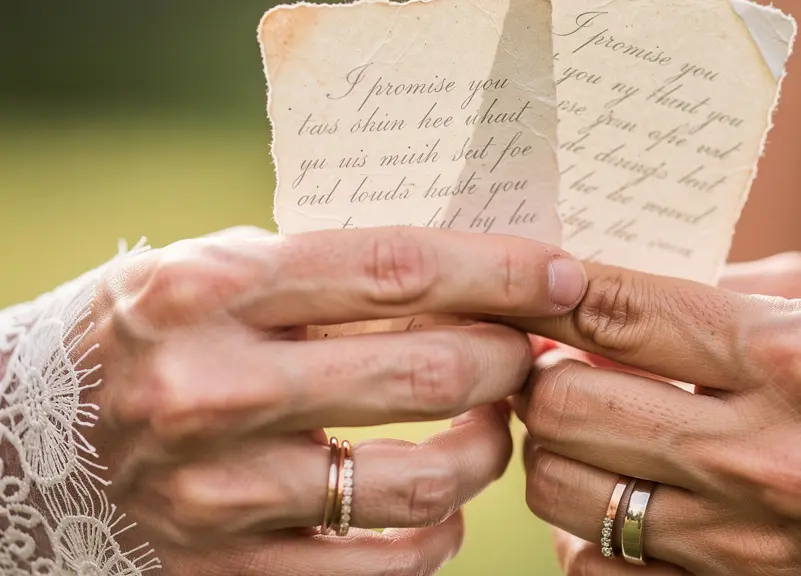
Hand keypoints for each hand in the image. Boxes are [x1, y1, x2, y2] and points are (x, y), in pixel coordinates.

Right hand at [85, 225, 586, 574]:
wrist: (27, 448)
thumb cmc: (145, 338)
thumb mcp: (213, 272)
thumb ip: (324, 271)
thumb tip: (471, 275)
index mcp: (209, 291)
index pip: (398, 271)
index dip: (500, 271)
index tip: (561, 275)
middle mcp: (212, 390)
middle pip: (430, 373)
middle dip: (511, 356)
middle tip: (528, 346)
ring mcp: (222, 493)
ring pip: (424, 481)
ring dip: (490, 447)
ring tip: (493, 421)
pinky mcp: (232, 570)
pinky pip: (386, 565)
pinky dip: (440, 531)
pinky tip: (439, 500)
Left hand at [507, 253, 800, 575]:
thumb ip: (725, 289)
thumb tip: (611, 291)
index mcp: (798, 360)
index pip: (624, 313)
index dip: (553, 294)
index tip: (526, 289)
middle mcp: (768, 456)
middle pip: (569, 404)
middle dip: (542, 376)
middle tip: (554, 362)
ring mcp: (746, 542)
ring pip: (563, 489)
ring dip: (553, 449)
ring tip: (583, 426)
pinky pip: (594, 568)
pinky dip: (584, 528)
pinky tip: (616, 495)